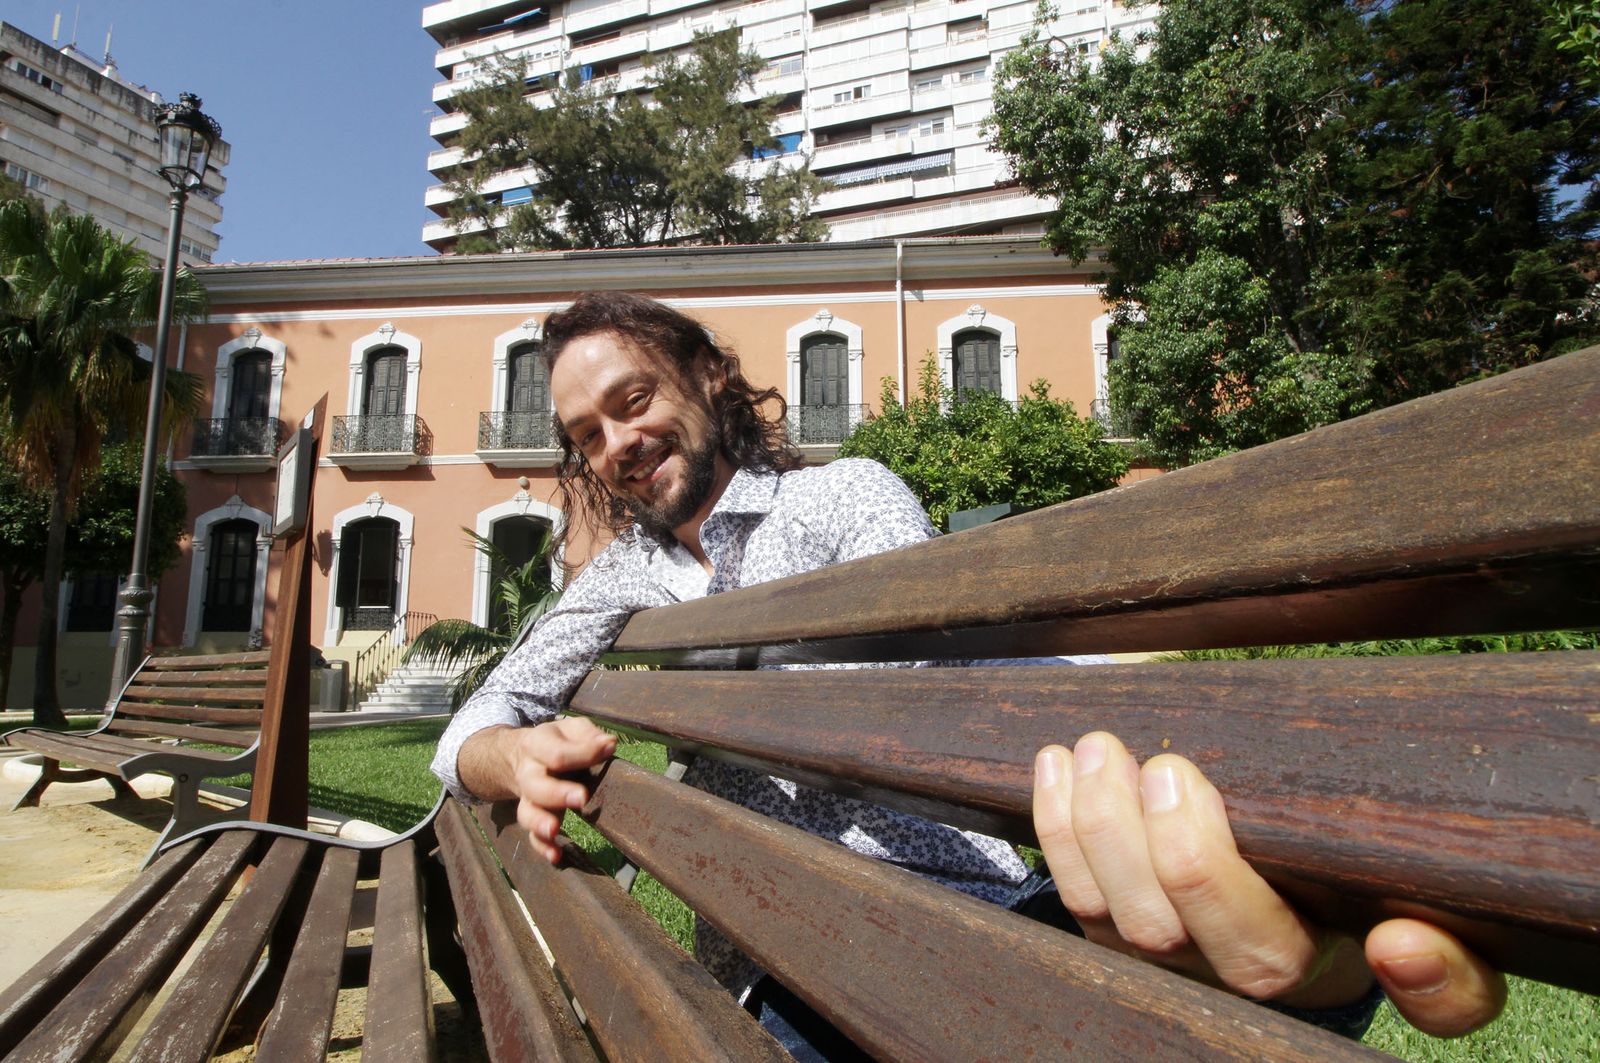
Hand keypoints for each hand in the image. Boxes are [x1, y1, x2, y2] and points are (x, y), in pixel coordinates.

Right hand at [459, 717, 616, 862]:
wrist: (520, 755)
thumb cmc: (557, 741)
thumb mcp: (570, 729)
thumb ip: (587, 734)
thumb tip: (608, 744)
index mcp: (537, 745)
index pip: (557, 753)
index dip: (583, 753)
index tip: (608, 749)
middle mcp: (528, 773)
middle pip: (536, 786)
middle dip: (558, 793)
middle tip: (581, 798)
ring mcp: (528, 798)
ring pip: (527, 813)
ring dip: (540, 823)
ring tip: (555, 830)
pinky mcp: (532, 816)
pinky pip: (532, 836)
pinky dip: (542, 847)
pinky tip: (556, 856)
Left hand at [1033, 733, 1506, 1036]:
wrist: (1272, 907)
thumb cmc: (1337, 889)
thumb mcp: (1396, 904)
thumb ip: (1433, 934)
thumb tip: (1403, 946)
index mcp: (1317, 966)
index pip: (1367, 989)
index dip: (1398, 980)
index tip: (1395, 938)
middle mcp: (1238, 983)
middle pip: (1194, 942)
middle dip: (1179, 855)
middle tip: (1171, 768)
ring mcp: (1166, 962)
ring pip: (1116, 917)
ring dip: (1099, 826)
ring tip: (1102, 750)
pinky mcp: (1112, 938)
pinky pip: (1073, 894)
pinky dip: (1057, 826)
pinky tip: (1058, 764)